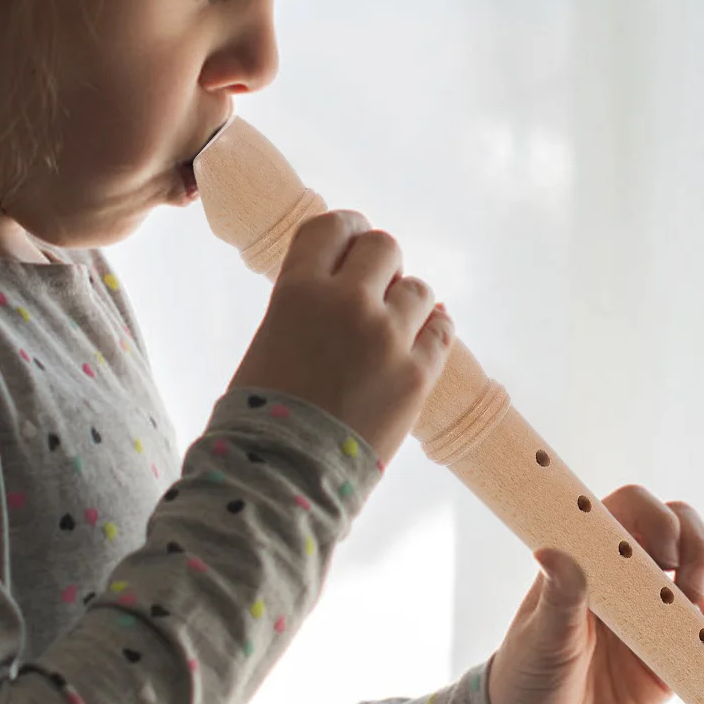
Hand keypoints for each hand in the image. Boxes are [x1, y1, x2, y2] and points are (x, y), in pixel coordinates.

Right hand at [230, 210, 453, 465]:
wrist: (282, 477)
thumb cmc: (261, 413)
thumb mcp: (271, 338)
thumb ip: (308, 304)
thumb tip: (347, 285)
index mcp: (298, 289)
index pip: (334, 226)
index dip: (347, 231)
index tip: (352, 245)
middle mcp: (346, 302)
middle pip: (384, 247)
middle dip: (381, 265)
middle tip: (374, 290)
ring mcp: (387, 337)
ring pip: (419, 289)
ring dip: (407, 303)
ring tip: (392, 329)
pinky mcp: (417, 375)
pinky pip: (442, 331)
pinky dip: (434, 330)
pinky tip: (425, 337)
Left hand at [484, 485, 703, 703]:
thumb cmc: (530, 674)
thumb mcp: (542, 637)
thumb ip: (557, 598)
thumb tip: (550, 552)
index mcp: (594, 559)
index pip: (634, 511)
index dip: (659, 519)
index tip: (666, 555)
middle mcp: (632, 579)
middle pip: (684, 538)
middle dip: (702, 555)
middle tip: (693, 594)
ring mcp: (659, 618)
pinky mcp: (678, 659)